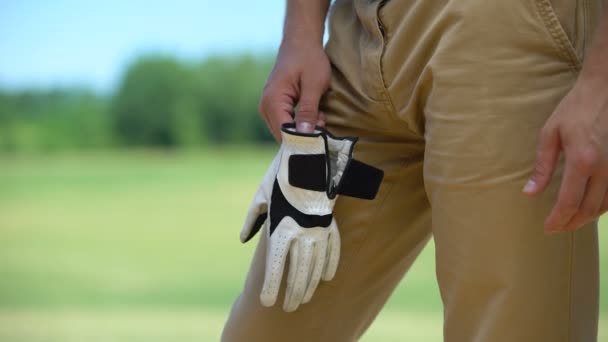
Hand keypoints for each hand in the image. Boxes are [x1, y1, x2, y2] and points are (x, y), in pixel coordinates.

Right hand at [258, 40, 330, 140]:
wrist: (300, 42)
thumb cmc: (309, 59)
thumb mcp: (314, 85)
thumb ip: (308, 111)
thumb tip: (305, 135)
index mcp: (272, 101)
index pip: (284, 133)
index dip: (303, 141)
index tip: (321, 141)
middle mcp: (265, 107)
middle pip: (283, 136)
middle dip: (305, 135)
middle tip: (323, 124)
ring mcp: (268, 109)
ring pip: (286, 132)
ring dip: (305, 130)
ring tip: (319, 116)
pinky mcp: (274, 108)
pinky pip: (287, 125)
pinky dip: (302, 124)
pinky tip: (314, 114)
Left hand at [523, 78, 607, 232]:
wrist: (606, 89)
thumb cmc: (575, 108)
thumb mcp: (550, 134)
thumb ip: (542, 166)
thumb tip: (529, 193)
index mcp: (582, 161)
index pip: (569, 202)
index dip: (557, 220)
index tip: (547, 228)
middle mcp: (605, 168)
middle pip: (589, 209)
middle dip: (571, 223)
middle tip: (556, 229)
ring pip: (605, 205)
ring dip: (587, 218)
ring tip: (570, 222)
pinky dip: (603, 207)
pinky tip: (590, 208)